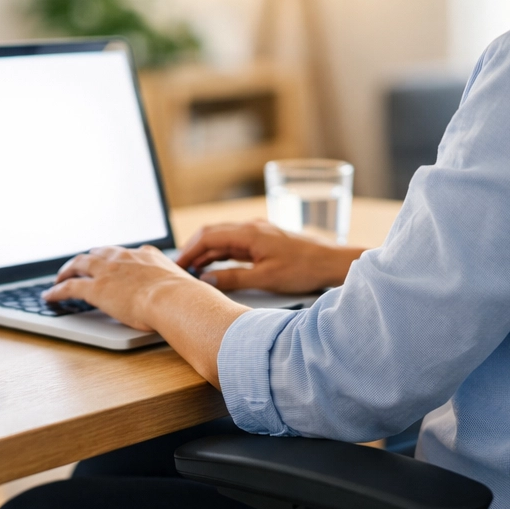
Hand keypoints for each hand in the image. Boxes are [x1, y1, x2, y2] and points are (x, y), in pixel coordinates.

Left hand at [44, 245, 248, 386]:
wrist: (176, 301)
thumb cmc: (189, 301)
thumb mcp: (190, 292)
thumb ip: (191, 296)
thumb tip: (209, 309)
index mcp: (148, 257)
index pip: (129, 252)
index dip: (117, 256)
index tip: (114, 261)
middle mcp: (126, 258)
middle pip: (100, 252)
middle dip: (88, 259)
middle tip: (80, 265)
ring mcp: (110, 271)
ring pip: (79, 264)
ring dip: (67, 271)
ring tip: (59, 278)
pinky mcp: (97, 288)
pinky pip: (70, 287)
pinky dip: (57, 291)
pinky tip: (50, 296)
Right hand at [176, 220, 361, 294]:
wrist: (331, 262)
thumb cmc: (303, 269)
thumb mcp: (265, 279)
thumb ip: (234, 278)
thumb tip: (206, 280)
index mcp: (249, 233)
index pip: (209, 237)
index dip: (189, 251)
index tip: (177, 266)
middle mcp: (251, 228)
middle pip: (213, 234)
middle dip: (193, 250)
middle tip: (179, 269)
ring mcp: (258, 233)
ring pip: (224, 239)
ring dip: (207, 253)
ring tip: (192, 270)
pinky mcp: (265, 240)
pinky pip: (235, 244)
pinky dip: (221, 254)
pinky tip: (215, 266)